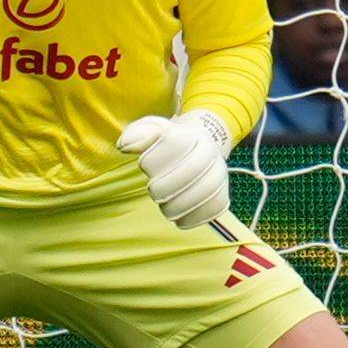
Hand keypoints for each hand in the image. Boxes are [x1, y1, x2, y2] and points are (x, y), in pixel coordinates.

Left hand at [116, 109, 236, 228]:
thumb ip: (137, 133)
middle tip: (154, 189)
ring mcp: (219, 176)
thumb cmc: (171, 141)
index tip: (145, 164)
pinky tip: (179, 216)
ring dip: (173, 206)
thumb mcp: (153, 128)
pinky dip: (190, 218)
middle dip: (160, 188)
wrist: (203, 146)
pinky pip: (209, 212)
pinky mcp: (222, 196)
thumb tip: (124, 146)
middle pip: (182, 177)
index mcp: (192, 136)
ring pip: (197, 197)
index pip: (171, 150)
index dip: (151, 161)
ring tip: (166, 203)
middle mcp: (210, 154)